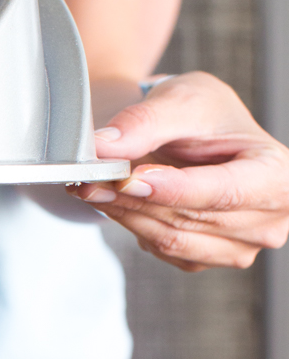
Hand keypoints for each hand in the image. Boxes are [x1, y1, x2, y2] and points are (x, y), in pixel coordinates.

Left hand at [72, 72, 288, 271]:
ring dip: (124, 214)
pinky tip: (114, 200)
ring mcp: (239, 247)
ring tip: (90, 186)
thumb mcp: (181, 100)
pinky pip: (162, 250)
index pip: (225, 192)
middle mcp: (269, 219)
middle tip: (88, 178)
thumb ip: (145, 122)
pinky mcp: (206, 258)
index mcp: (278, 176)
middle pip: (192, 219)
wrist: (199, 134)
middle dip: (134, 199)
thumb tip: (104, 147)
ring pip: (171, 239)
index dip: (174, 189)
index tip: (131, 180)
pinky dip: (131, 224)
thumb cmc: (204, 115)